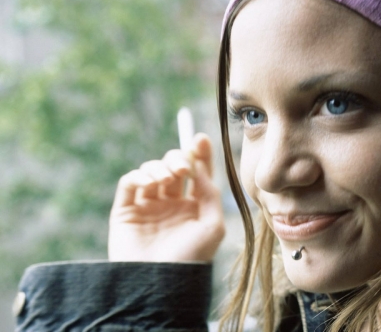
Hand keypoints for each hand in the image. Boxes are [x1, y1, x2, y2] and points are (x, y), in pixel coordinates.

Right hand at [108, 133, 223, 261]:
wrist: (158, 283)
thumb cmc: (190, 257)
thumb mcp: (212, 225)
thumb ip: (209, 192)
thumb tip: (199, 164)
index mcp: (193, 206)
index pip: (197, 173)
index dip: (199, 154)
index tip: (199, 139)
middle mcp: (170, 203)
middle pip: (173, 166)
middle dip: (178, 159)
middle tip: (183, 168)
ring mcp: (147, 206)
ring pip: (152, 170)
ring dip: (160, 167)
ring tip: (166, 180)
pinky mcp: (125, 210)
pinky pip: (130, 182)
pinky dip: (139, 175)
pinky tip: (151, 183)